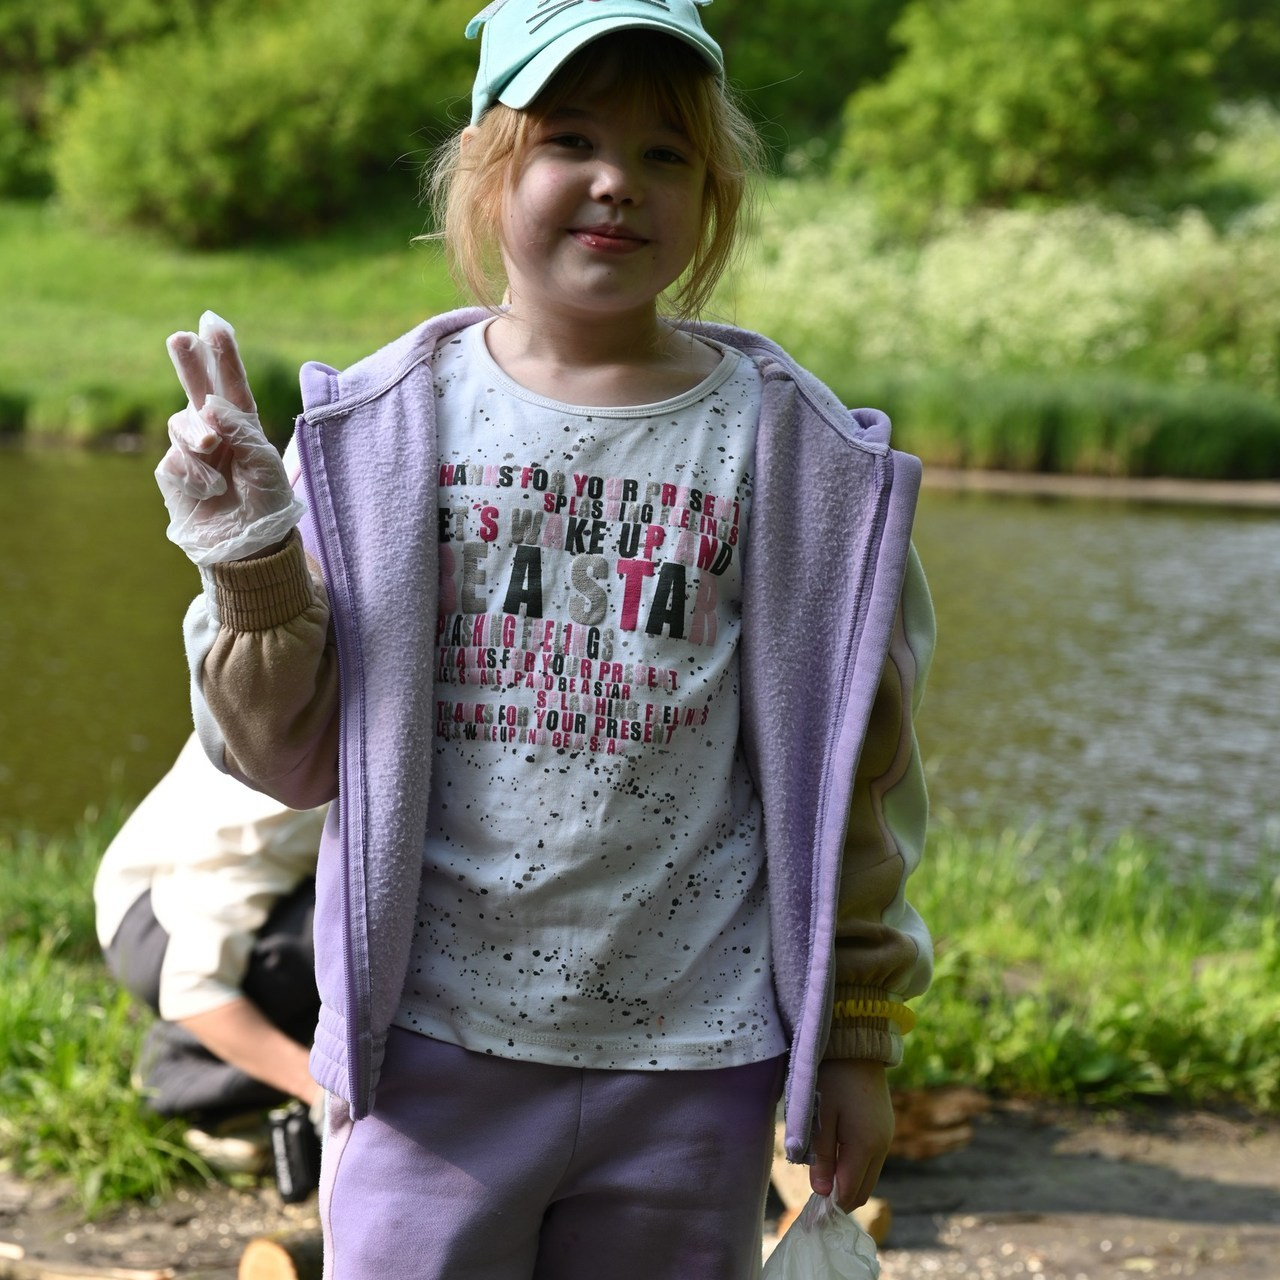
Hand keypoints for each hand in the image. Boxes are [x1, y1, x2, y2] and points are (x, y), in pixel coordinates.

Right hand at [156, 311, 303, 564]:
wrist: (248, 547)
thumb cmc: (266, 505)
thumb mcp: (265, 464)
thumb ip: (242, 430)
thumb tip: (210, 404)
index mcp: (243, 425)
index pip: (232, 385)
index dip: (223, 355)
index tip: (213, 322)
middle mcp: (215, 432)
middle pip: (196, 389)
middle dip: (189, 363)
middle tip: (181, 338)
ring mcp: (191, 450)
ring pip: (181, 422)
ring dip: (196, 432)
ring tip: (211, 448)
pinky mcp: (172, 471)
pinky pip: (175, 457)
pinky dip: (193, 469)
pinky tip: (209, 488)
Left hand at [809, 1058, 893, 1211]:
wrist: (856, 1046)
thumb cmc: (832, 1078)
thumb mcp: (820, 1117)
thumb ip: (821, 1156)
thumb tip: (821, 1193)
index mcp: (866, 1146)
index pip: (850, 1192)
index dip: (831, 1203)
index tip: (811, 1205)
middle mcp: (882, 1146)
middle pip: (863, 1190)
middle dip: (841, 1196)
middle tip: (816, 1190)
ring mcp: (886, 1137)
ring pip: (869, 1176)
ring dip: (848, 1180)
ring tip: (824, 1169)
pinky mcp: (885, 1127)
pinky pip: (872, 1159)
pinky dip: (856, 1165)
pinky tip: (837, 1151)